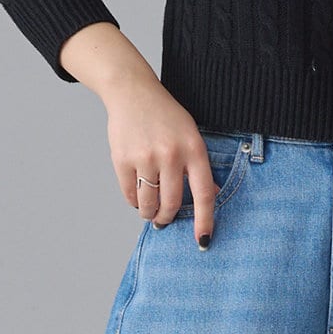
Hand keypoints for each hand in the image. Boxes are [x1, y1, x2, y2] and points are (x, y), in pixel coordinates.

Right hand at [104, 77, 221, 246]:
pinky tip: (138, 198)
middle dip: (168, 218)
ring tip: (151, 212)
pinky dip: (134, 202)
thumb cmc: (166, 116)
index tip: (203, 241)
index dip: (204, 221)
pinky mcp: (122, 159)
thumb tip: (210, 194)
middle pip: (172, 204)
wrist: (132, 92)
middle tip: (165, 220)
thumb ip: (199, 165)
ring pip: (149, 204)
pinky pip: (130, 194)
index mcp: (193, 149)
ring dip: (150, 214)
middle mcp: (170, 154)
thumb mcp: (191, 135)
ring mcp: (145, 157)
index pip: (203, 194)